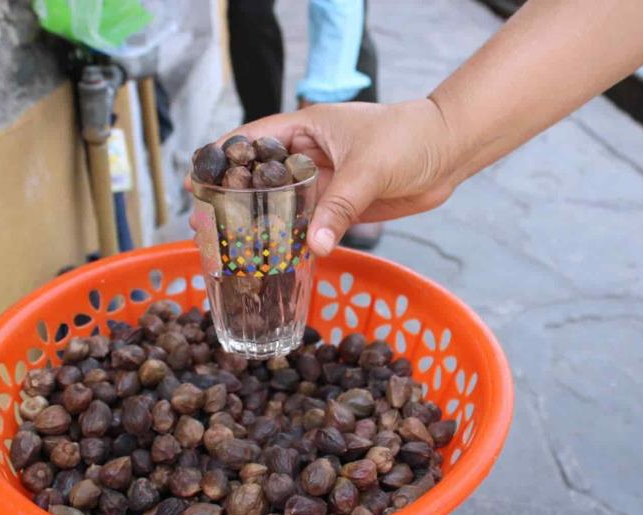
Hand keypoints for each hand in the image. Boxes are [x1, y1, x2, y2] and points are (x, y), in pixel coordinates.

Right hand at [214, 99, 454, 256]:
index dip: (221, 159)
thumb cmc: (409, 139)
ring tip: (231, 247)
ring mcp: (324, 182)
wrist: (448, 152)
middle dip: (233, 199)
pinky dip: (294, 239)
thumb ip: (340, 205)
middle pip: (261, 178)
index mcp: (306, 129)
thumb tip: (313, 246)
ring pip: (283, 205)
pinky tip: (276, 257)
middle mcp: (309, 156)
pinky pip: (310, 224)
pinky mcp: (341, 205)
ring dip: (261, 225)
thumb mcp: (369, 166)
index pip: (252, 141)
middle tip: (204, 224)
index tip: (194, 181)